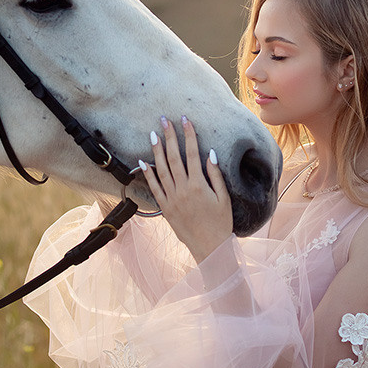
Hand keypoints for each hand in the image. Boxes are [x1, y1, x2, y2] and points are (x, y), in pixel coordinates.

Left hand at [141, 117, 232, 262]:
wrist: (209, 247)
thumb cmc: (221, 222)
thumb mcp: (224, 197)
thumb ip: (215, 175)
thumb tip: (210, 154)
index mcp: (199, 185)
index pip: (192, 154)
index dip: (189, 135)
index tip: (185, 120)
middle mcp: (183, 190)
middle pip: (174, 158)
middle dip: (170, 137)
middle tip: (164, 120)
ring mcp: (172, 199)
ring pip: (162, 170)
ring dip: (157, 151)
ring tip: (153, 135)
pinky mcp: (165, 208)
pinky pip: (154, 188)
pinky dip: (148, 174)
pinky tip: (143, 162)